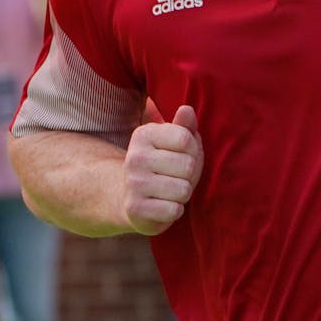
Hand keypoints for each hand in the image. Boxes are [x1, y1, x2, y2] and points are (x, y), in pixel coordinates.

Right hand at [121, 105, 202, 235]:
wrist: (128, 197)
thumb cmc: (163, 165)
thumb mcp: (175, 142)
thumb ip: (185, 126)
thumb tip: (187, 109)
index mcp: (144, 134)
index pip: (187, 139)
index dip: (192, 151)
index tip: (181, 156)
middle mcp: (135, 157)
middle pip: (187, 165)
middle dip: (188, 175)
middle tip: (175, 177)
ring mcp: (133, 183)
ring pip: (183, 189)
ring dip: (182, 194)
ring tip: (169, 191)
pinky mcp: (135, 209)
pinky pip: (174, 210)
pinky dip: (174, 211)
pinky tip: (163, 205)